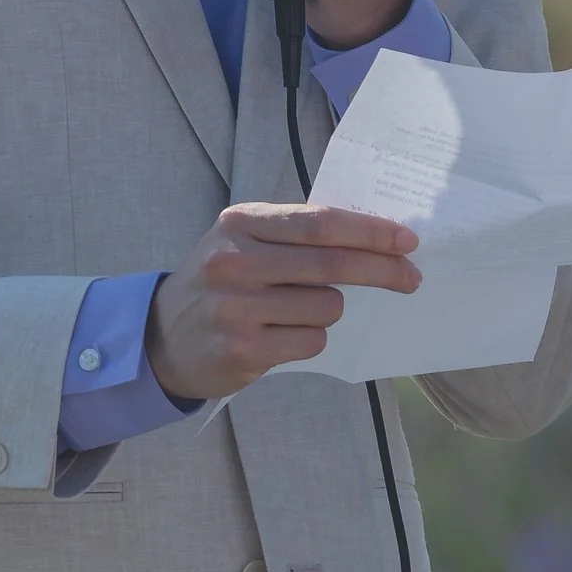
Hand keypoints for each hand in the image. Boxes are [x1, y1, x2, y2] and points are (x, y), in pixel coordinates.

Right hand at [145, 203, 420, 399]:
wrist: (161, 336)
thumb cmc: (221, 280)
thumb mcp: (245, 240)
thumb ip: (296, 233)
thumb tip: (374, 236)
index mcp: (241, 222)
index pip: (320, 223)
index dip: (370, 232)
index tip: (407, 240)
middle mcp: (235, 261)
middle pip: (331, 264)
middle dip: (382, 270)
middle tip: (411, 277)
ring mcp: (235, 308)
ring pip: (326, 307)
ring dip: (330, 309)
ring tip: (298, 309)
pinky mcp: (241, 350)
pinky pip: (311, 341)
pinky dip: (312, 337)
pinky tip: (283, 334)